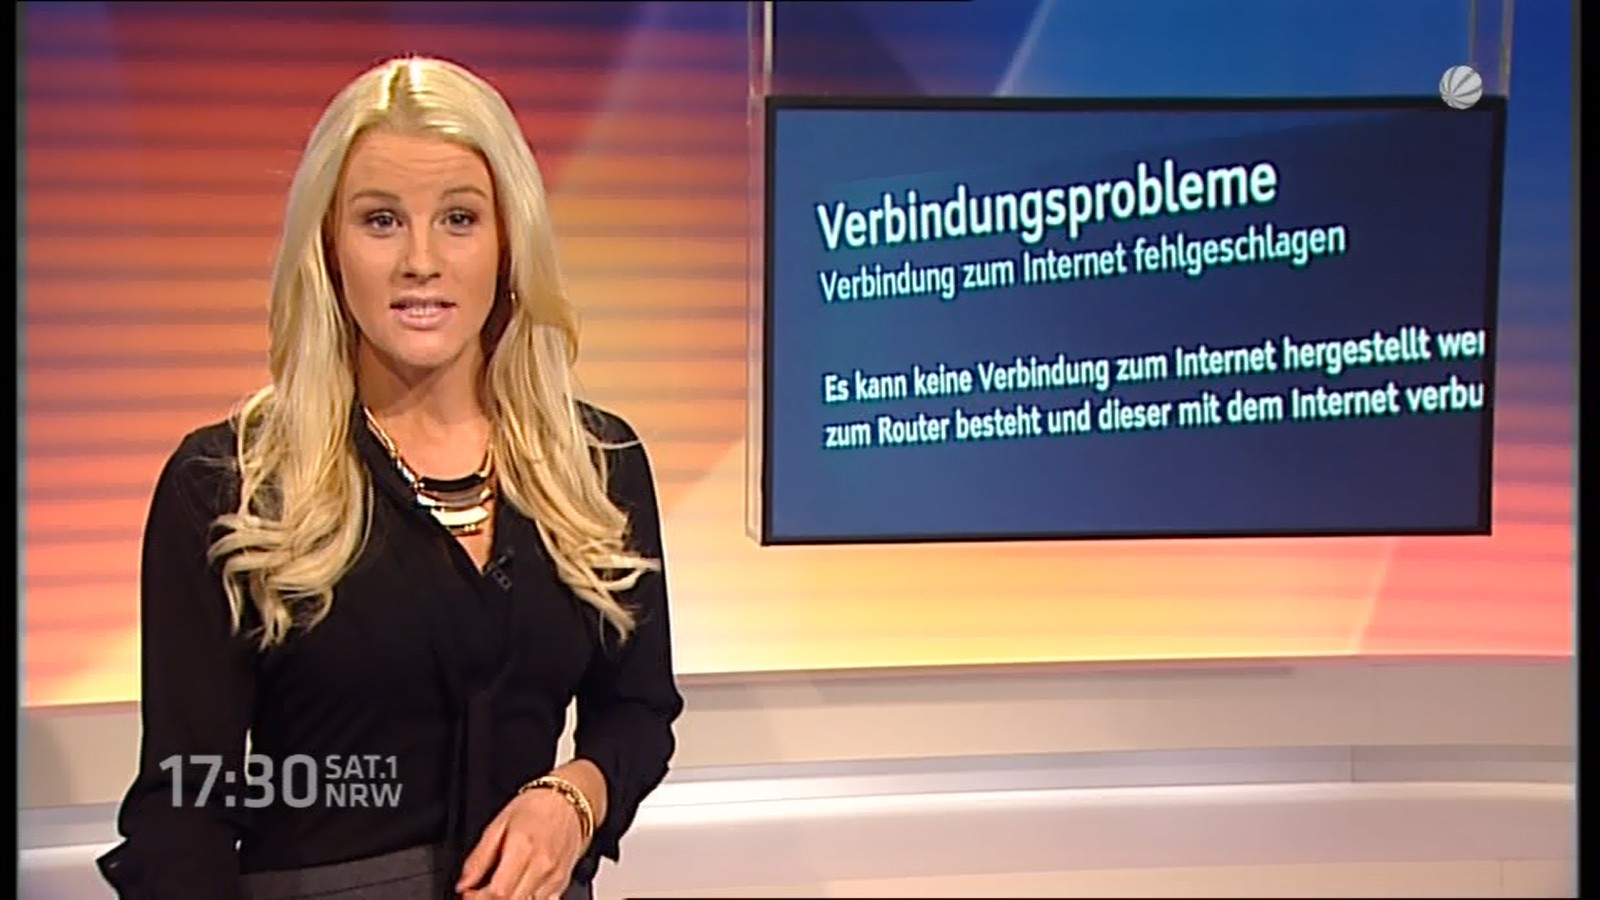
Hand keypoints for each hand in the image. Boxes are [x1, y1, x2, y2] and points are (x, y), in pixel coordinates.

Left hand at [456, 786, 585, 898]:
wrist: (568, 802)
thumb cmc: (535, 808)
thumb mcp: (498, 825)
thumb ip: (479, 857)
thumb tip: (464, 883)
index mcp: (523, 849)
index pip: (498, 892)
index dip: (478, 898)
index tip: (468, 892)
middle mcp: (542, 866)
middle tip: (479, 892)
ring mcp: (555, 877)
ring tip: (499, 889)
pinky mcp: (562, 883)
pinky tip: (518, 891)